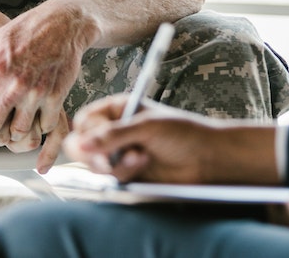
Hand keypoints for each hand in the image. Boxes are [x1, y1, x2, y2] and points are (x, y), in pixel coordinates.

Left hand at [0, 3, 90, 169]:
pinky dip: (38, 129)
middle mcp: (14, 83)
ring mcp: (36, 91)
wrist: (63, 24)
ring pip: (18, 131)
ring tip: (7, 138)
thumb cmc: (26, 32)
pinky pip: (44, 125)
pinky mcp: (56, 96)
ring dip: (11, 138)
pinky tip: (33, 126)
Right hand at [63, 94, 219, 183]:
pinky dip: (124, 174)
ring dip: (115, 165)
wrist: (207, 158)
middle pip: (82, 145)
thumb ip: (113, 135)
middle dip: (94, 155)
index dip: (88, 132)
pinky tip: (143, 166)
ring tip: (140, 158)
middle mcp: (115, 131)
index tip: (98, 140)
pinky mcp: (127, 173)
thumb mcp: (147, 126)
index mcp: (117, 110)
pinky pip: (111, 178)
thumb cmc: (182, 132)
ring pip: (95, 164)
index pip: (85, 121)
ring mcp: (119, 153)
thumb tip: (82, 145)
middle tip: (108, 162)